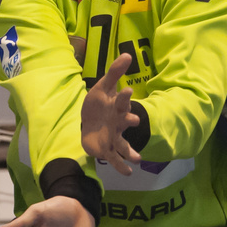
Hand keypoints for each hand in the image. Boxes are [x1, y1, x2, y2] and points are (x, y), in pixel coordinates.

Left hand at [81, 53, 141, 176]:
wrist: (89, 121)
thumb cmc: (98, 104)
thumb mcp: (103, 87)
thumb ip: (114, 72)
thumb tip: (128, 54)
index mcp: (116, 107)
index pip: (121, 101)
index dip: (124, 96)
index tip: (128, 90)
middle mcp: (118, 123)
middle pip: (124, 121)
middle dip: (129, 120)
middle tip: (134, 120)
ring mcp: (114, 137)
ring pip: (124, 144)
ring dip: (130, 152)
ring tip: (137, 159)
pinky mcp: (107, 149)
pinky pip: (115, 158)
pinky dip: (121, 166)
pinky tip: (129, 173)